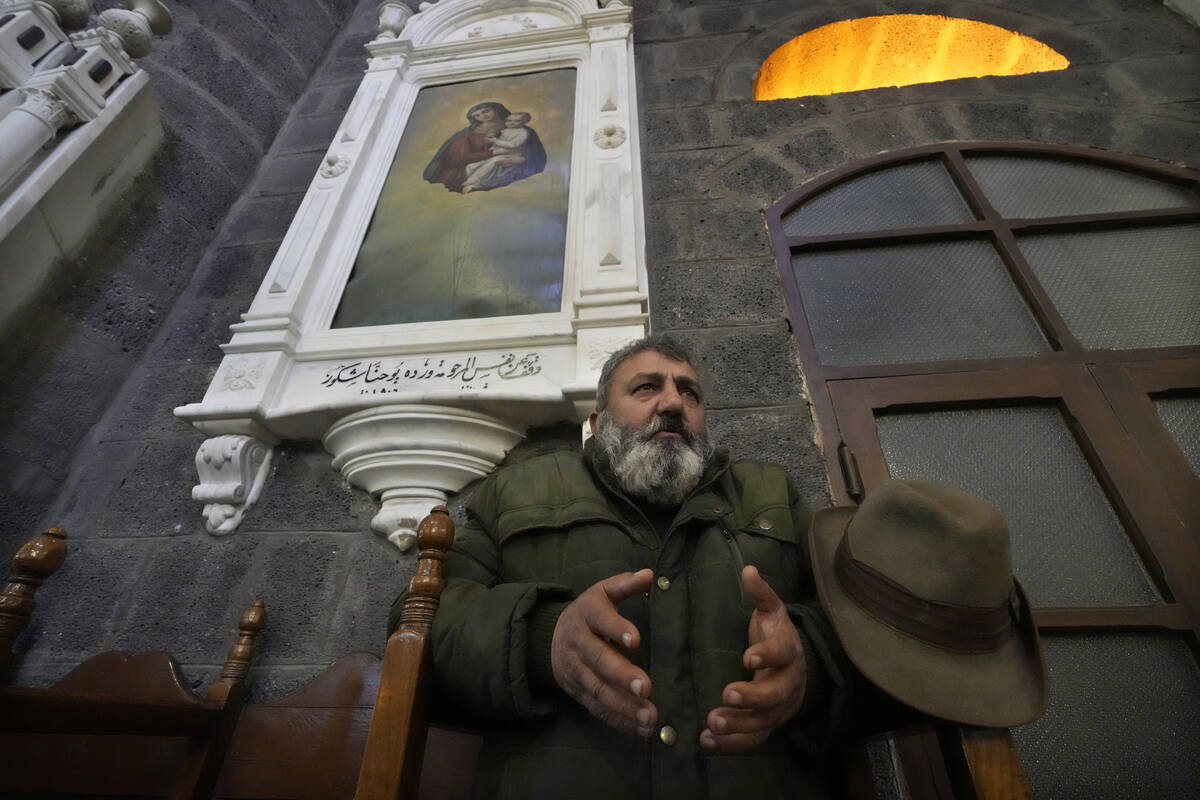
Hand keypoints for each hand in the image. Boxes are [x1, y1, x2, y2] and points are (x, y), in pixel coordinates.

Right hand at [551, 569, 656, 738]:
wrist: (548, 638)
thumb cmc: (588, 613)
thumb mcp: (602, 592)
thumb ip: (625, 584)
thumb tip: (649, 574)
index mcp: (587, 615)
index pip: (601, 620)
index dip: (617, 629)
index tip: (636, 640)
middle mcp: (579, 644)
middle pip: (599, 661)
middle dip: (622, 676)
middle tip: (647, 688)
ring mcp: (577, 671)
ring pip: (598, 690)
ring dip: (624, 706)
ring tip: (650, 716)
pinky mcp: (579, 693)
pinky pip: (598, 709)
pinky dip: (619, 721)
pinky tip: (641, 730)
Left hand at [700, 565, 806, 752]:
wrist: (800, 667)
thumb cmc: (777, 635)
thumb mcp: (772, 611)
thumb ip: (761, 593)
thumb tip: (748, 569)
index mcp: (788, 651)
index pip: (780, 654)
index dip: (766, 656)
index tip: (747, 657)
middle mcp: (788, 682)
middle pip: (774, 694)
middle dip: (751, 697)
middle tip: (726, 695)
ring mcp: (780, 707)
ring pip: (764, 721)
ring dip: (738, 725)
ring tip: (712, 724)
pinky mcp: (769, 724)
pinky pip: (754, 739)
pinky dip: (732, 744)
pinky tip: (708, 742)